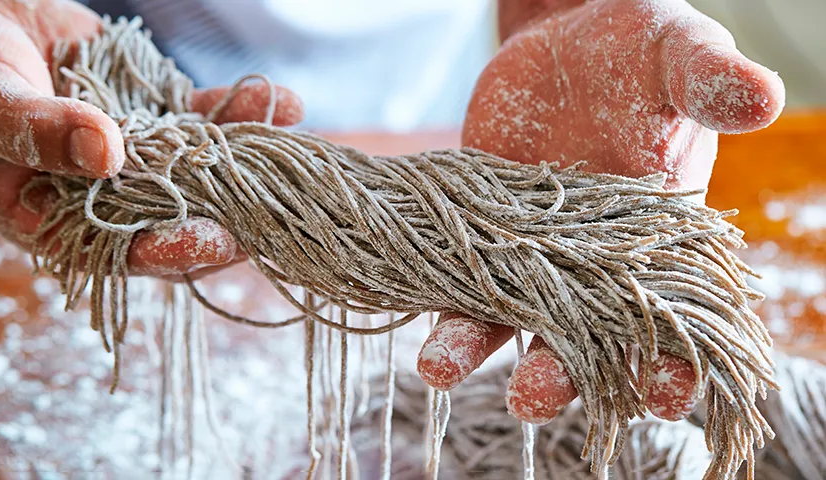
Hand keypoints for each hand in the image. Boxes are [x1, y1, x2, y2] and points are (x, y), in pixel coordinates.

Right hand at [0, 0, 303, 280]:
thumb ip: (36, 129)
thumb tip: (105, 154)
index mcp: (51, 217)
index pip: (118, 250)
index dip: (169, 251)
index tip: (216, 242)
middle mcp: (101, 196)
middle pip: (174, 218)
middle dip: (229, 214)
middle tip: (278, 206)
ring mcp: (134, 158)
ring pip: (199, 171)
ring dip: (248, 162)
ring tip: (292, 148)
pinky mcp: (154, 118)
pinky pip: (202, 120)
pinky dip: (239, 113)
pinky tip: (284, 103)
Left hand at [417, 0, 784, 423]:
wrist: (563, 39)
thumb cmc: (639, 49)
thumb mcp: (677, 54)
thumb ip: (709, 81)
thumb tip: (763, 98)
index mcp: (660, 237)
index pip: (675, 313)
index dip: (673, 360)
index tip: (659, 395)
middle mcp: (592, 261)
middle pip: (581, 336)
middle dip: (560, 373)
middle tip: (531, 397)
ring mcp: (530, 251)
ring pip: (504, 315)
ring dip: (474, 346)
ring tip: (437, 369)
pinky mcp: (480, 229)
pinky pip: (453, 272)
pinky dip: (431, 293)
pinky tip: (403, 311)